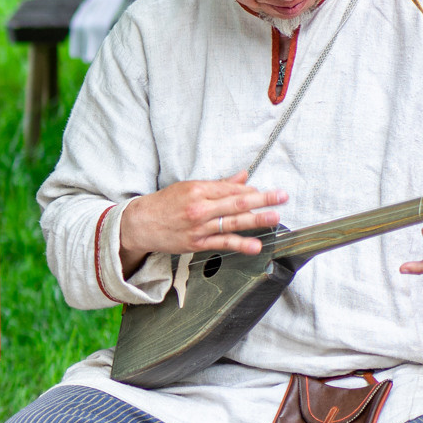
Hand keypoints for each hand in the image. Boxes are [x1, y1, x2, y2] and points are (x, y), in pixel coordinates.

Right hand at [117, 170, 286, 271]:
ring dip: (256, 220)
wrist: (140, 224)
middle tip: (281, 197)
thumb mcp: (188, 188)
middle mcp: (199, 208)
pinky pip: (223, 243)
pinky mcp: (197, 243)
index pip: (230, 189)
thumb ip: (218, 184)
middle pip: (236, 203)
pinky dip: (241, 244)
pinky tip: (256, 245)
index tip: (266, 191)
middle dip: (262, 200)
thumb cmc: (164, 204)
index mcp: (197, 190)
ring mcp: (199, 227)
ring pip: (233, 222)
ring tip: (275, 217)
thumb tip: (243, 177)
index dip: (251, 191)